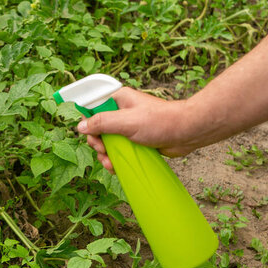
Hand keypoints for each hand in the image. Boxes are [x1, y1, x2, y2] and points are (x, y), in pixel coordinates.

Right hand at [76, 87, 194, 172]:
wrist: (187, 132)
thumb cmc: (161, 121)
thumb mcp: (126, 122)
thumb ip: (101, 123)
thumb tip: (80, 127)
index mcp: (117, 100)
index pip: (92, 109)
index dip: (88, 124)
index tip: (92, 135)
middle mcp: (121, 112)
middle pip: (97, 128)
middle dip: (97, 144)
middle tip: (104, 151)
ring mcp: (128, 127)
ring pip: (106, 142)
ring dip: (105, 155)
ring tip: (111, 164)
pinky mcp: (135, 140)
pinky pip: (118, 150)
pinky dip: (115, 160)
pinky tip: (116, 167)